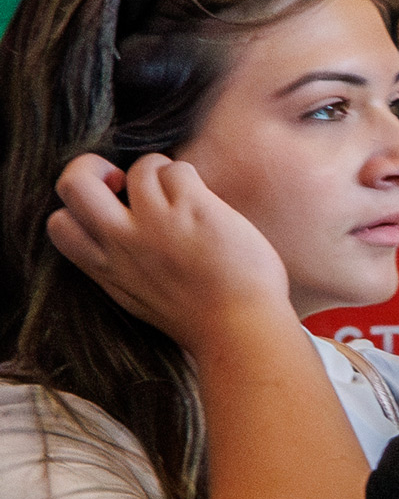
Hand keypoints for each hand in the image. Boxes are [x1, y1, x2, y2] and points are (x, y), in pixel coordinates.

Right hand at [44, 153, 296, 340]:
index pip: (58, 225)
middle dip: (88, 165)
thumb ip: (123, 267)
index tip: (109, 208)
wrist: (241, 334)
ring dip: (160, 170)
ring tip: (182, 192)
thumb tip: (122, 231)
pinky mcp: (191, 210)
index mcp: (106, 269)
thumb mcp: (140, 298)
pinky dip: (190, 177)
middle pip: (72, 183)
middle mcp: (121, 243)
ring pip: (139, 167)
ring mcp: (155, 225)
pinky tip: (208, 202)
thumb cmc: (204, 319)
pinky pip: (178, 169)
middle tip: (122, 179)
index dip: (76, 206)